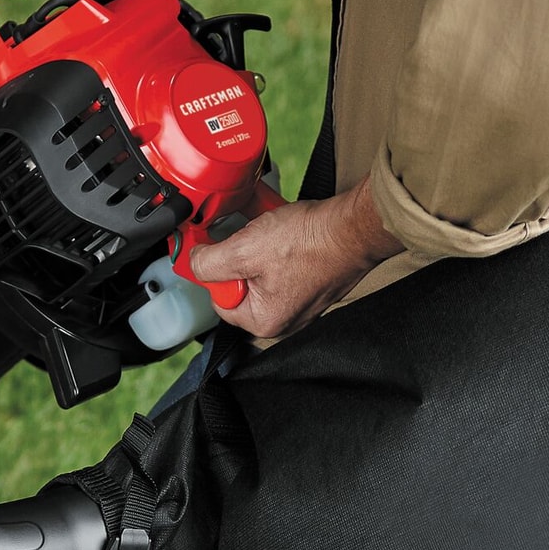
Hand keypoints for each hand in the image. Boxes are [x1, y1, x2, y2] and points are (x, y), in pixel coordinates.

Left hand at [187, 177, 405, 341]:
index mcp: (263, 321)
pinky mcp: (313, 282)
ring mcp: (301, 301)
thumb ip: (208, 262)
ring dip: (259, 246)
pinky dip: (279, 245)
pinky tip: (284, 229)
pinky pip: (283, 265)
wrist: (356, 227)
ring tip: (271, 229)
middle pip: (241, 285)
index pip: (219, 300)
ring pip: (262, 271)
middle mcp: (284, 319)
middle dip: (240, 255)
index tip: (219, 246)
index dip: (215, 270)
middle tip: (251, 235)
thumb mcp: (244, 250)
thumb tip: (192, 262)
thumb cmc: (310, 242)